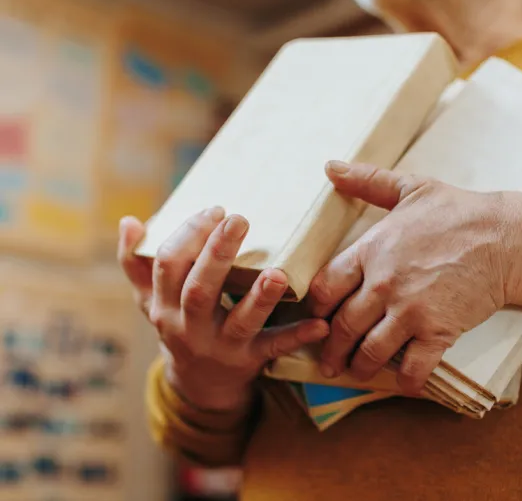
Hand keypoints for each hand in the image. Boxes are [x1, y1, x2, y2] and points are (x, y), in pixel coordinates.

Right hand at [118, 209, 328, 411]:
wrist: (199, 384)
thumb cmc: (180, 325)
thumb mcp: (152, 299)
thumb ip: (138, 263)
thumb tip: (129, 221)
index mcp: (164, 305)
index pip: (169, 265)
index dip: (188, 235)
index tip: (215, 210)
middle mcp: (189, 328)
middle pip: (200, 290)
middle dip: (217, 254)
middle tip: (239, 220)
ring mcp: (221, 346)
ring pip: (240, 321)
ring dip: (259, 298)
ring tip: (277, 273)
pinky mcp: (251, 361)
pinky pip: (275, 348)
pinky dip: (298, 336)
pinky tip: (320, 325)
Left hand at [308, 161, 521, 393]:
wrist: (505, 238)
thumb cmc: (459, 212)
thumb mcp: (410, 188)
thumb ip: (368, 181)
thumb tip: (330, 166)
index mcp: (372, 251)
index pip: (326, 287)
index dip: (317, 307)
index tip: (317, 317)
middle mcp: (383, 284)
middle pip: (343, 325)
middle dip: (332, 348)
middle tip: (328, 360)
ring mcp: (410, 311)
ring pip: (371, 351)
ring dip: (360, 367)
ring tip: (356, 372)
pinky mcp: (438, 332)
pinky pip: (414, 367)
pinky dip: (406, 381)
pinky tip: (404, 385)